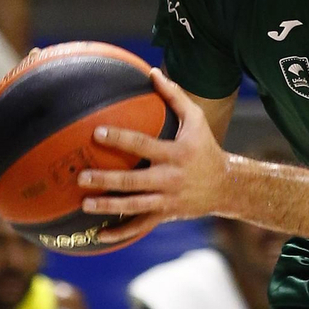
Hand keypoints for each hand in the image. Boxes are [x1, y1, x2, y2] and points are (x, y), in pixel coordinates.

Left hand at [78, 71, 225, 225]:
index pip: (144, 145)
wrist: (227, 186)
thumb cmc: (206, 148)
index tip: (97, 133)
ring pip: (134, 207)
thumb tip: (152, 72)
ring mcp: (168, 200)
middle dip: (107, 180)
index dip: (121, 139)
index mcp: (176, 154)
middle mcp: (170, 178)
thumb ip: (175, 96)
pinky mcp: (166, 215)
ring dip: (108, 207)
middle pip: (134, 181)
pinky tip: (98, 235)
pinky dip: (121, 233)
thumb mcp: (197, 120)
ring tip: (84, 204)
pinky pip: (140, 226)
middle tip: (81, 176)